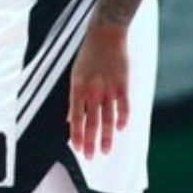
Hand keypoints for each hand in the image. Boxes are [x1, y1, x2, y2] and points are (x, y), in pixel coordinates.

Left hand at [68, 26, 128, 157]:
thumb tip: (69, 118)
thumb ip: (74, 98)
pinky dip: (122, 119)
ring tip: (105, 150)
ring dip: (106, 136)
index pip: (76, 118)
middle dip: (90, 141)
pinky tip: (120, 129)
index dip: (76, 135)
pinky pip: (123, 106)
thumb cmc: (87, 56)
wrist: (106, 35)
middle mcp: (93, 91)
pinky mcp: (123, 84)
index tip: (77, 148)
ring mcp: (109, 88)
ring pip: (107, 118)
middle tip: (90, 157)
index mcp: (77, 88)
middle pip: (91, 122)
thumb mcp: (74, 76)